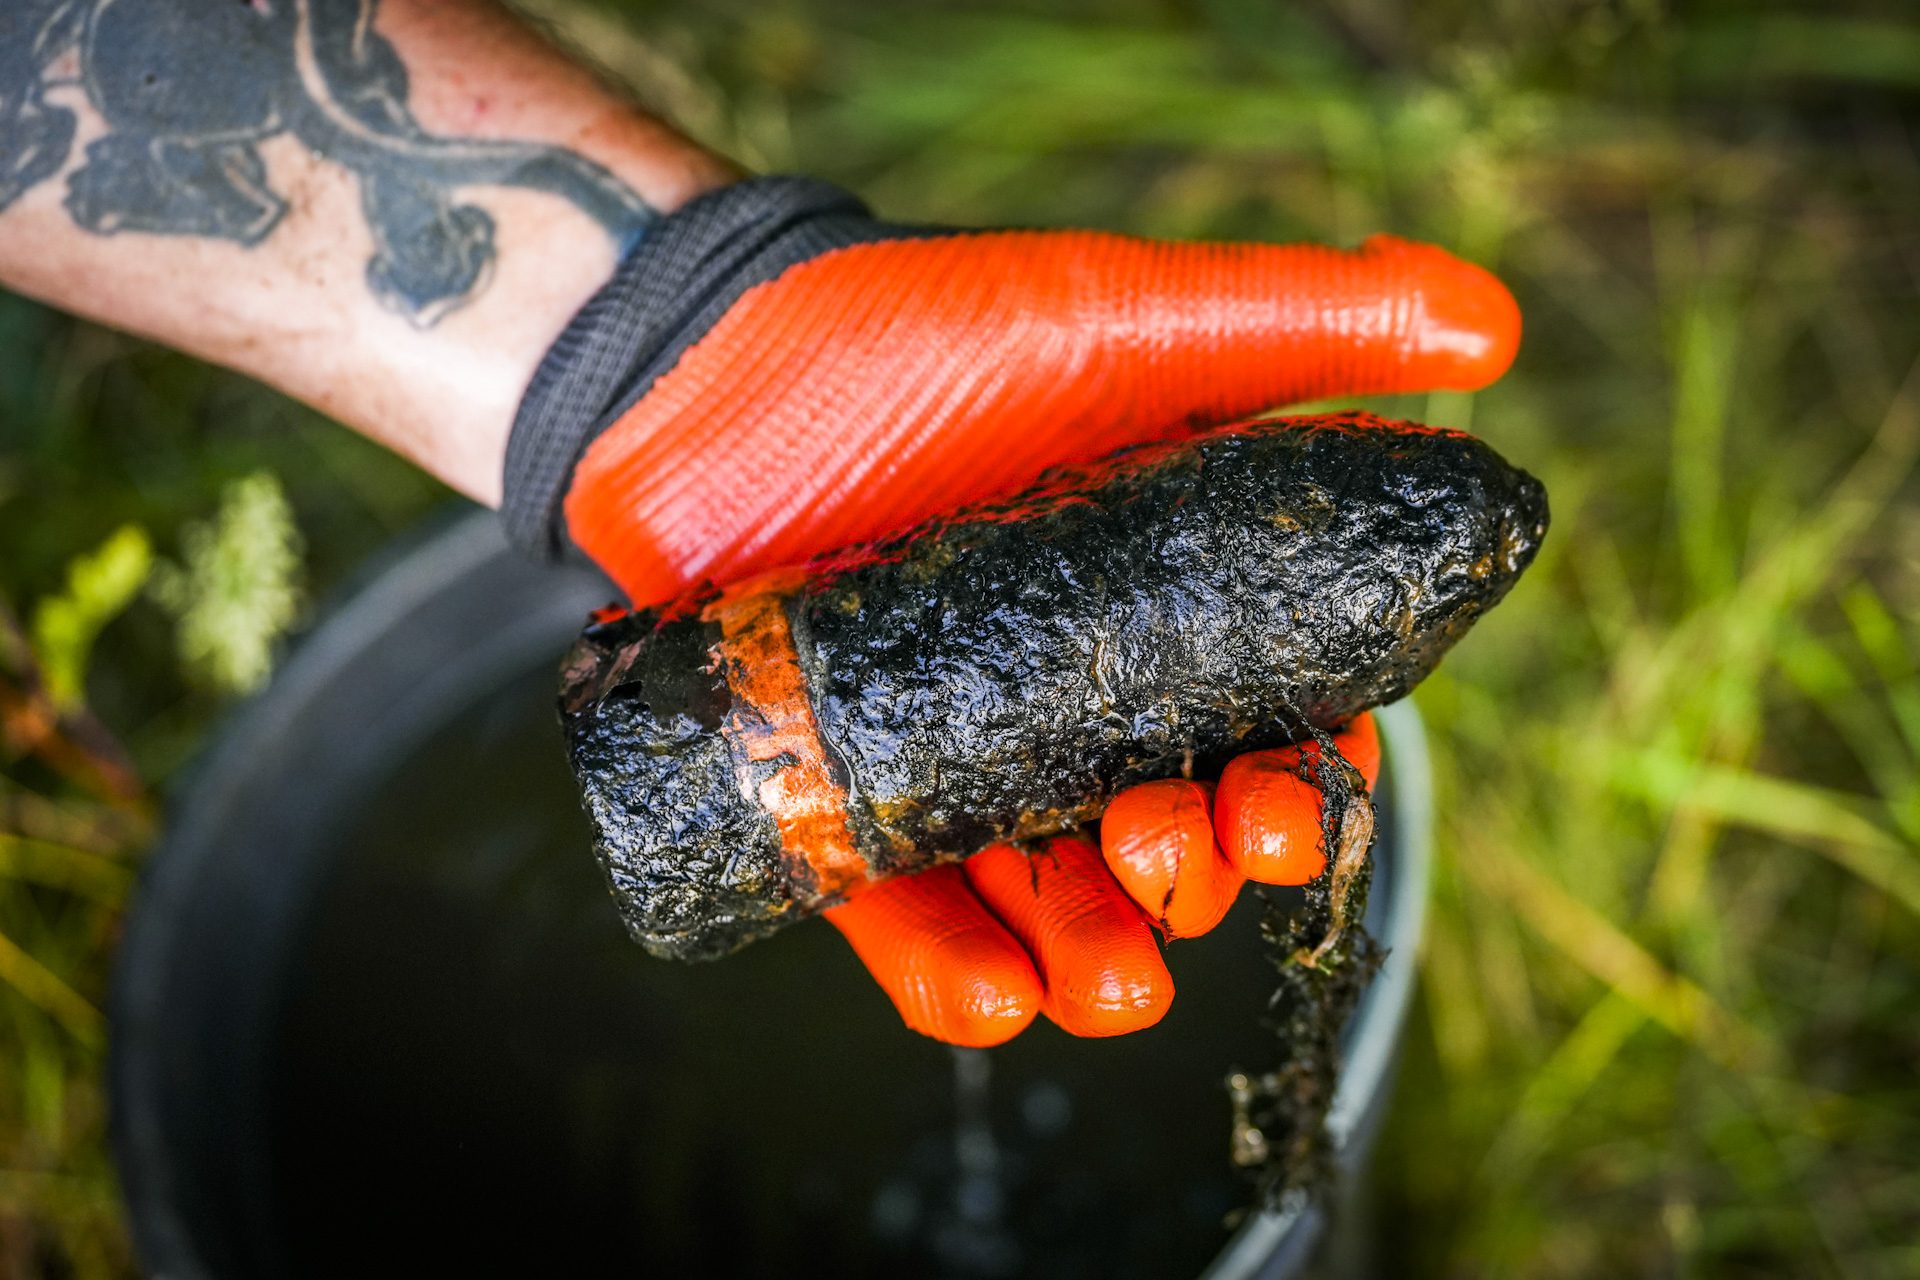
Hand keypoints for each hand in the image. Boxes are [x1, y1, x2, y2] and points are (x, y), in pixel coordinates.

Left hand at [546, 185, 1514, 1043]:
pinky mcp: (843, 788)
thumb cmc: (915, 335)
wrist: (693, 361)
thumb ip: (1296, 325)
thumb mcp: (1121, 320)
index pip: (1271, 726)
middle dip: (1193, 876)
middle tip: (1171, 862)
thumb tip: (1491, 329)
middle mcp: (1072, 689)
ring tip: (1108, 989)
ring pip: (1051, 895)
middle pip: (1172, 829)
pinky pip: (904, 909)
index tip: (1282, 813)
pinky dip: (949, 973)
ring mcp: (955, 747)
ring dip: (1097, 957)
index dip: (1299, 790)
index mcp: (1162, 604)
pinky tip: (988, 1000)